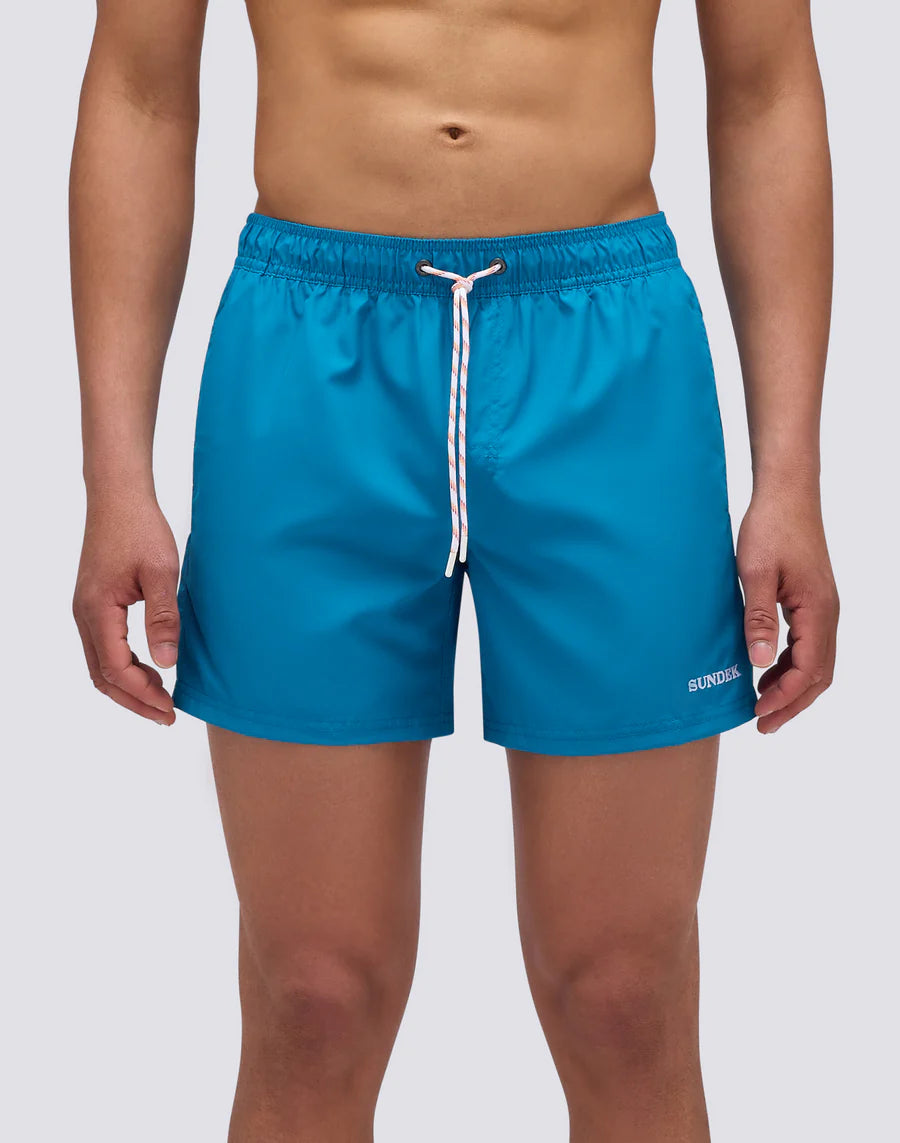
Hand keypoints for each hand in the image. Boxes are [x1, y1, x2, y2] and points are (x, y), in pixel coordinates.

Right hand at [73, 496, 179, 724]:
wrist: (119, 497)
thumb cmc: (141, 528)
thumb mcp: (161, 572)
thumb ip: (163, 618)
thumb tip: (167, 663)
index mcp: (97, 610)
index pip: (117, 669)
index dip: (144, 693)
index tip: (171, 707)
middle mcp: (84, 615)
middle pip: (103, 676)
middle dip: (134, 701)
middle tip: (167, 716)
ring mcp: (86, 610)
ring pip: (100, 665)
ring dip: (128, 686)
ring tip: (161, 698)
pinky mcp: (94, 604)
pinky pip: (103, 648)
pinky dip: (124, 667)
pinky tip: (150, 669)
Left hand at [737, 490, 838, 733]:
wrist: (786, 494)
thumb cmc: (770, 528)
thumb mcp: (755, 574)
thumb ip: (758, 619)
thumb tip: (759, 663)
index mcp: (818, 610)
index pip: (808, 670)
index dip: (784, 697)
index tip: (757, 712)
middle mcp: (828, 613)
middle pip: (819, 674)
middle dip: (792, 703)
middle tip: (763, 725)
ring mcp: (823, 607)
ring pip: (816, 662)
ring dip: (792, 686)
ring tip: (762, 704)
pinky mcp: (812, 601)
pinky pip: (808, 644)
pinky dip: (791, 665)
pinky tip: (766, 670)